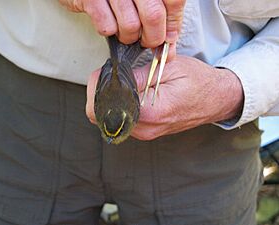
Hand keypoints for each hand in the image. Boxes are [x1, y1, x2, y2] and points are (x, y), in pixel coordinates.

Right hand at [58, 0, 185, 58]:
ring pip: (130, 25)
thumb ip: (160, 10)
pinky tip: (110, 24)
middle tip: (148, 41)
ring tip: (126, 33)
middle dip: (153, 37)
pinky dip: (110, 32)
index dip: (173, 24)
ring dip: (130, 37)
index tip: (169, 37)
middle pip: (154, 16)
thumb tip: (171, 39)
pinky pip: (107, 26)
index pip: (173, 2)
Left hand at [86, 55, 243, 139]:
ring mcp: (146, 133)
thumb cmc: (198, 82)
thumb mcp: (167, 69)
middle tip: (111, 77)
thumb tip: (111, 78)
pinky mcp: (147, 132)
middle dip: (100, 95)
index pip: (101, 110)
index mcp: (149, 114)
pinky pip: (122, 121)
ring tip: (124, 84)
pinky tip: (130, 94)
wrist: (216, 99)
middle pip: (101, 117)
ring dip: (110, 101)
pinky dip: (119, 107)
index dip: (95, 90)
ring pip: (110, 120)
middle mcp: (145, 129)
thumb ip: (136, 76)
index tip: (102, 74)